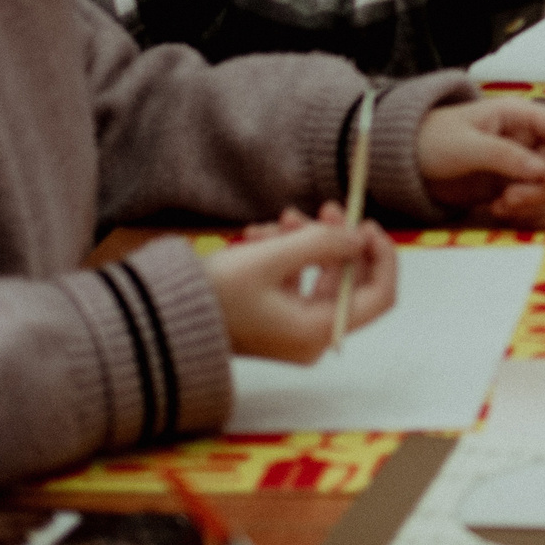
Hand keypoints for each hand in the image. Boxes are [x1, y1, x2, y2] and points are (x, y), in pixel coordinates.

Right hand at [205, 209, 396, 360]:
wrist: (162, 320)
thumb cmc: (217, 294)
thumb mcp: (273, 257)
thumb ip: (323, 242)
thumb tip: (359, 236)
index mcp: (319, 331)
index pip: (380, 295)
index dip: (382, 256)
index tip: (369, 224)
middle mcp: (311, 337)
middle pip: (349, 279)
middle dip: (337, 239)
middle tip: (326, 208)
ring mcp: (293, 330)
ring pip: (320, 274)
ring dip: (306, 242)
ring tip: (279, 220)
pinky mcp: (275, 319)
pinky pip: (295, 281)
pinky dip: (285, 256)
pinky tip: (259, 236)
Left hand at [418, 97, 544, 222]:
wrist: (405, 161)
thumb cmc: (431, 140)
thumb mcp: (466, 145)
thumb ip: (504, 156)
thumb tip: (542, 171)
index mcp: (518, 117)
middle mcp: (525, 140)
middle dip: (544, 187)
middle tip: (513, 198)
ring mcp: (518, 165)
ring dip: (532, 202)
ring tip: (501, 206)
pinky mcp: (509, 186)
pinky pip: (532, 202)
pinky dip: (522, 212)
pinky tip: (497, 209)